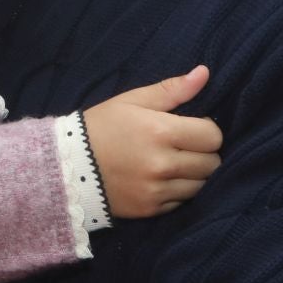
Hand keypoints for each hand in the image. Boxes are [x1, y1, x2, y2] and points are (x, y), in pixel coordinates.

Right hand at [83, 67, 222, 217]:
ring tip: (174, 162)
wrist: (68, 165)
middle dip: (204, 152)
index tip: (191, 127)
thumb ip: (172, 89)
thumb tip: (204, 73)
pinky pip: (183, 201)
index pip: (213, 136)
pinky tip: (161, 179)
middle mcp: (163, 164)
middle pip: (212, 163)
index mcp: (161, 131)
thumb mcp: (132, 100)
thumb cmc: (102, 125)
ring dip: (194, 173)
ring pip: (201, 185)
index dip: (206, 129)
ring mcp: (157, 190)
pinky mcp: (151, 209)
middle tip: (184, 145)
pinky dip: (178, 191)